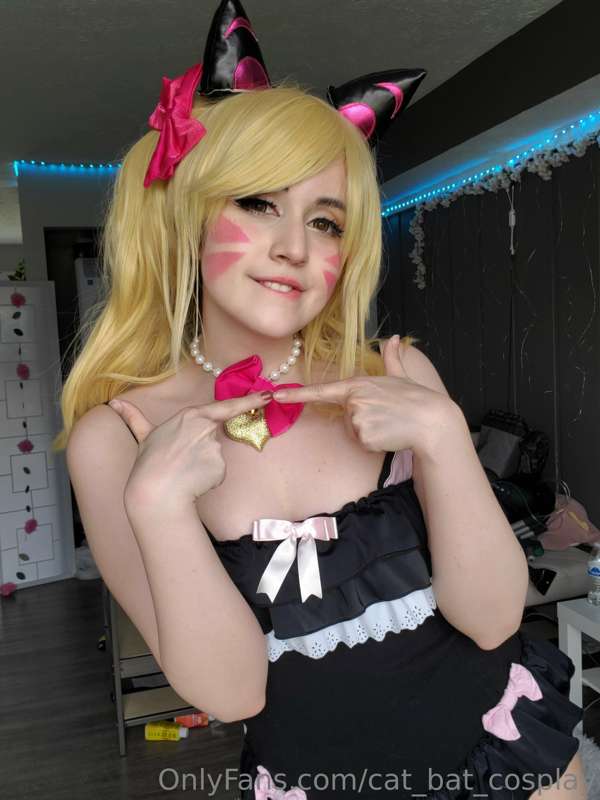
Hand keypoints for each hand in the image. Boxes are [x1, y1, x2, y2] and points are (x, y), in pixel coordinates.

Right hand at [105, 389, 272, 510]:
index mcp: (191, 416)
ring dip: (204, 463)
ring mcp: (215, 448)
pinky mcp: (221, 467)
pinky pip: (217, 472)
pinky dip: (208, 477)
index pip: (226, 407)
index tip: (269, 395)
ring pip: (215, 455)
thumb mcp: (143, 436)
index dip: (250, 400)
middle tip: (182, 461)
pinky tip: (194, 481)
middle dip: (202, 448)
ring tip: (184, 472)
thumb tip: (114, 402)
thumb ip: (134, 418)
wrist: (156, 492)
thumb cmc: (148, 463)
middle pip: (213, 436)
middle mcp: (206, 428)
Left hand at [271, 336, 454, 456]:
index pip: (321, 390)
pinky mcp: (363, 436)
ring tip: (389, 423)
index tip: (276, 396)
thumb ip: (392, 358)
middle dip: (363, 420)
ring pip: (354, 432)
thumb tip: (394, 338)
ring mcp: (357, 418)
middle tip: (386, 415)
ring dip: (370, 432)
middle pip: (345, 417)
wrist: (431, 420)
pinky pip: (363, 443)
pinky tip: (389, 434)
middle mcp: (353, 400)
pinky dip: (375, 443)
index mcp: (357, 384)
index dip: (297, 394)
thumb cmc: (415, 398)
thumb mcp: (400, 375)